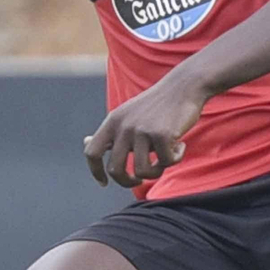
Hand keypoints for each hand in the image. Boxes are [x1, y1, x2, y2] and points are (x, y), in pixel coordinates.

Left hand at [83, 68, 209, 187]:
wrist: (184, 87)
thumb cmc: (157, 105)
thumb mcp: (128, 115)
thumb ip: (110, 132)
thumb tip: (86, 142)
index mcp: (113, 121)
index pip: (92, 152)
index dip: (95, 171)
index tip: (104, 183)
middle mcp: (124, 126)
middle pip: (115, 170)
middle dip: (127, 182)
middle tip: (139, 180)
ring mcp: (142, 130)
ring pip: (142, 171)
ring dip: (155, 172)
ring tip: (165, 160)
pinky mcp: (161, 134)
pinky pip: (166, 162)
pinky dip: (175, 159)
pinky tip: (180, 146)